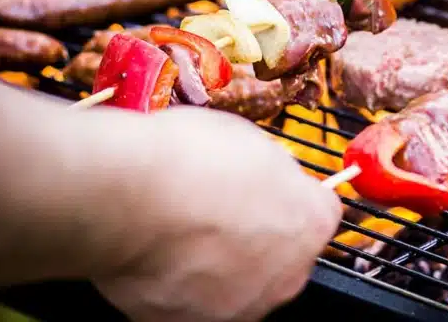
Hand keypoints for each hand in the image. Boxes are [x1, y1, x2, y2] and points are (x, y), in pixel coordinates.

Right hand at [93, 106, 341, 321]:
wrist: (130, 197)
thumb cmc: (190, 162)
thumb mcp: (252, 142)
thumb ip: (271, 173)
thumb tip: (265, 177)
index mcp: (310, 223)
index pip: (317, 215)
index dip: (287, 200)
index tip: (266, 192)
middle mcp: (287, 275)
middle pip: (282, 258)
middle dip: (256, 239)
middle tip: (217, 213)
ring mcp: (241, 306)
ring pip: (239, 287)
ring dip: (218, 267)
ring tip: (182, 236)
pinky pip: (192, 305)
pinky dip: (178, 287)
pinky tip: (159, 258)